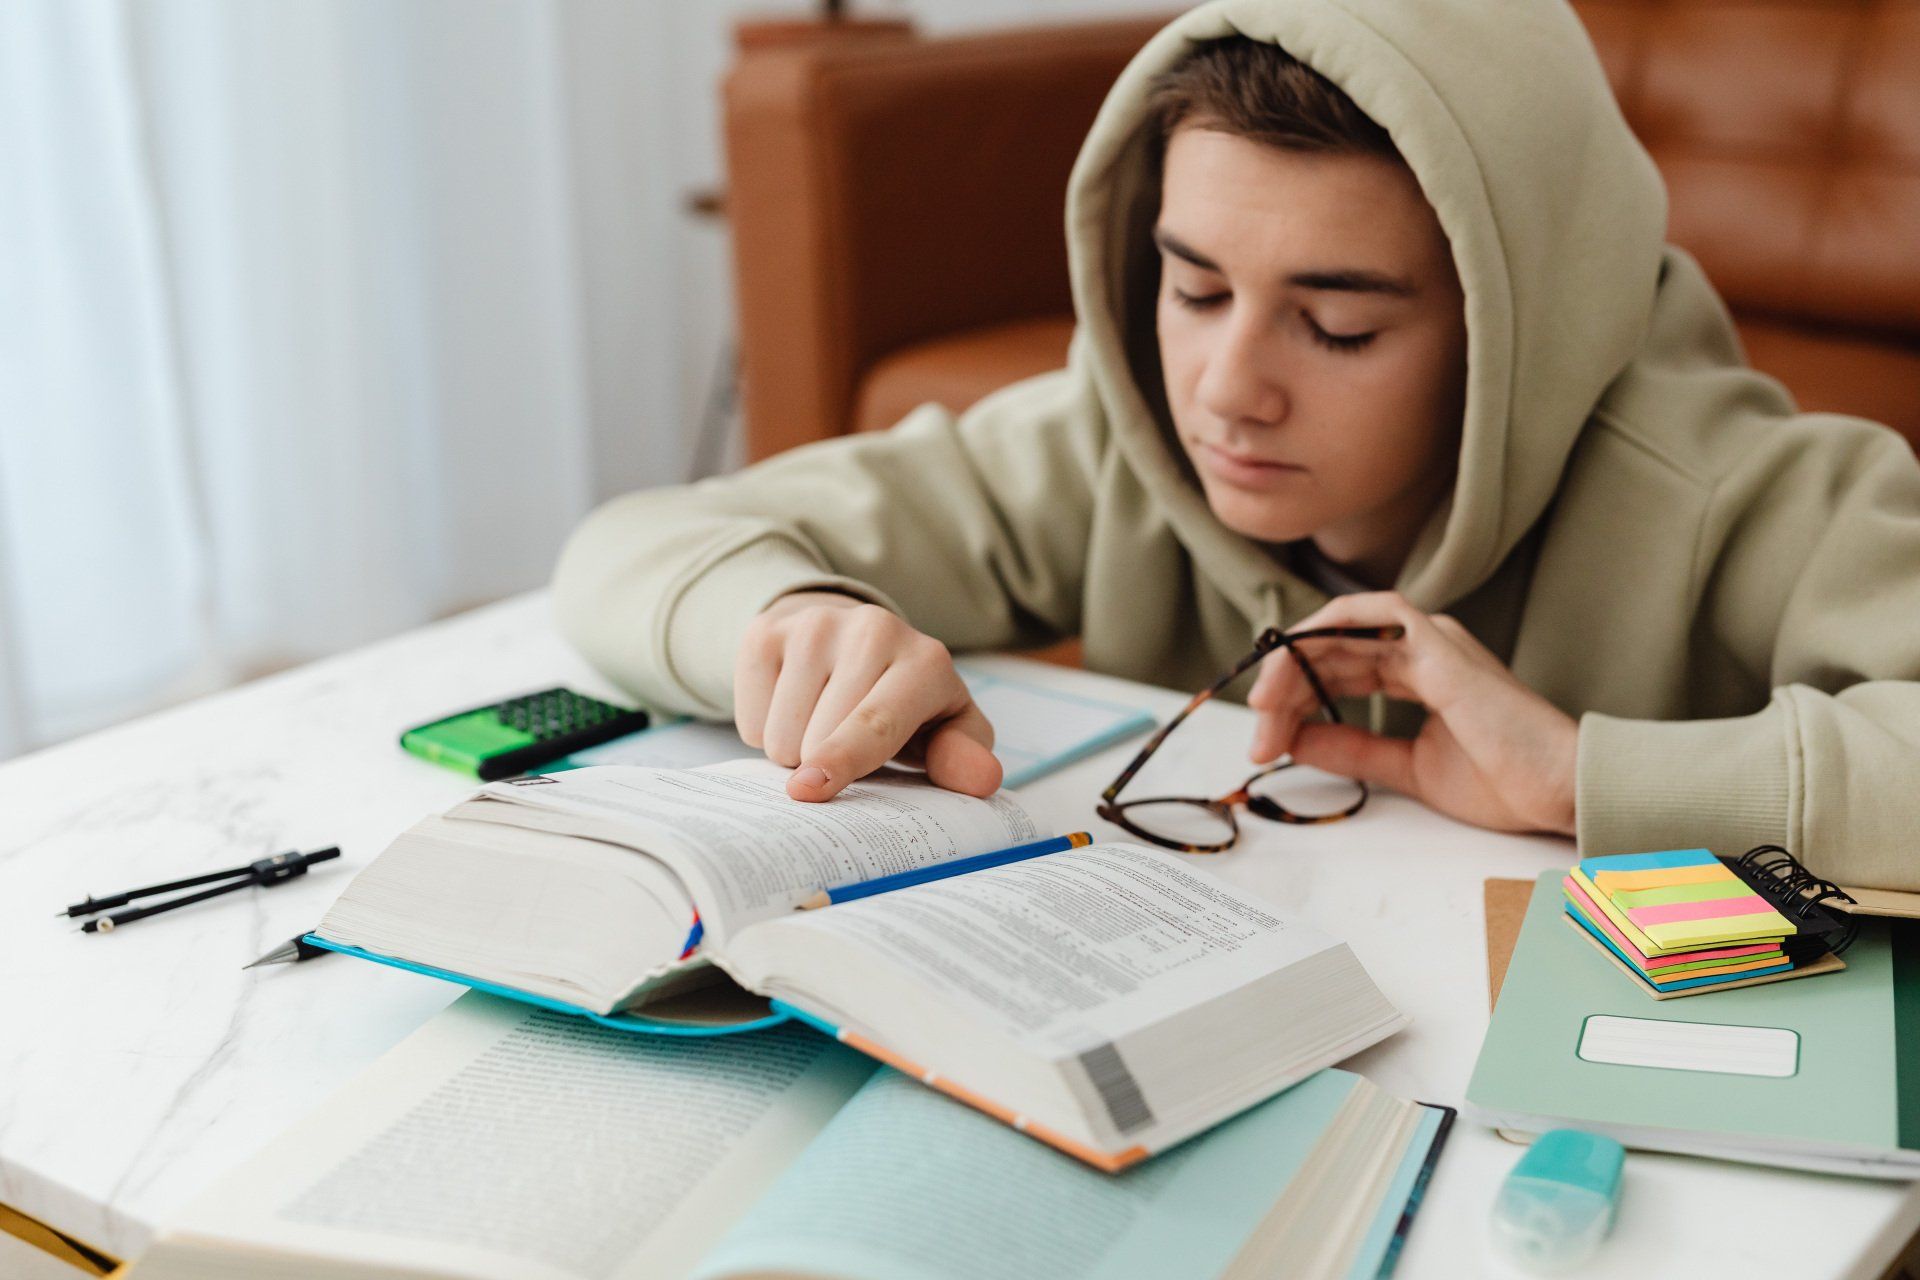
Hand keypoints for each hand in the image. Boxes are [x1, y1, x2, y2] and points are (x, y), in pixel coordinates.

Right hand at [735, 592, 1001, 802]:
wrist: (853, 640)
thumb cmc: (909, 706)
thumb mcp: (948, 731)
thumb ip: (964, 759)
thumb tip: (983, 780)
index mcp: (926, 661)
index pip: (876, 722)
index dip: (843, 760)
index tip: (809, 789)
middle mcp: (872, 630)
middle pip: (818, 738)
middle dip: (824, 767)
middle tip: (848, 751)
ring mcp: (814, 625)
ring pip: (778, 733)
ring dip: (794, 751)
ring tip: (823, 725)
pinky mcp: (766, 630)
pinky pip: (748, 716)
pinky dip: (764, 728)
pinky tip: (793, 704)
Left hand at [1246, 592, 1577, 836]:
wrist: (1561, 790)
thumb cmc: (1506, 782)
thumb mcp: (1408, 768)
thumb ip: (1354, 750)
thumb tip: (1295, 740)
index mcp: (1423, 670)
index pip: (1341, 670)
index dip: (1298, 699)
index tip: (1268, 740)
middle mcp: (1426, 647)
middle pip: (1332, 650)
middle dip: (1285, 689)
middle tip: (1256, 734)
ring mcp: (1433, 640)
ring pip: (1340, 632)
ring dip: (1293, 667)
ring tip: (1264, 709)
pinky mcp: (1438, 646)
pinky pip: (1369, 615)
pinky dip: (1324, 630)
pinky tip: (1292, 660)